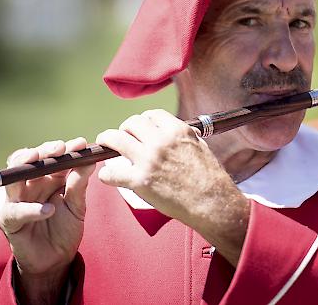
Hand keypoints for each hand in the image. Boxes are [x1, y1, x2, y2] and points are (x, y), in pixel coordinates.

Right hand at [0, 138, 94, 301]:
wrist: (56, 259)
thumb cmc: (65, 228)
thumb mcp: (77, 205)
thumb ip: (79, 184)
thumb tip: (90, 161)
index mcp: (48, 178)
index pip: (51, 156)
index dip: (64, 148)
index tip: (80, 143)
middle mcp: (31, 185)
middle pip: (30, 160)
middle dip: (44, 151)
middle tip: (60, 148)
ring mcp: (18, 200)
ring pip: (14, 178)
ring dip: (28, 168)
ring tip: (45, 164)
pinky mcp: (10, 220)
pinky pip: (16, 211)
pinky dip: (32, 209)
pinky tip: (49, 210)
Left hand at [96, 109, 249, 265]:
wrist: (212, 202)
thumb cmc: (209, 177)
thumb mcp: (200, 146)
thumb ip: (183, 136)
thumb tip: (171, 132)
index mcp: (177, 131)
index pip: (151, 115)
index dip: (144, 121)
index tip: (140, 130)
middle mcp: (161, 141)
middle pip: (131, 123)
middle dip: (125, 129)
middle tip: (123, 138)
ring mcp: (148, 160)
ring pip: (114, 139)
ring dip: (107, 140)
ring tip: (106, 145)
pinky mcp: (140, 181)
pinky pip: (110, 173)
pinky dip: (107, 175)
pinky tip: (110, 177)